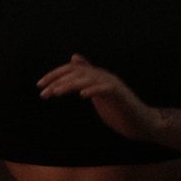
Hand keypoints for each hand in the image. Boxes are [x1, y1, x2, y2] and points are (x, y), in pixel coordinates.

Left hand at [37, 54, 157, 140]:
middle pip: (76, 72)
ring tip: (56, 92)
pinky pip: (105, 89)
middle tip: (42, 93)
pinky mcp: (120, 95)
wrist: (141, 123)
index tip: (40, 85)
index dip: (54, 74)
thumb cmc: (118, 109)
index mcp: (96, 76)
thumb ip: (86, 77)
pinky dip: (93, 90)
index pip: (71, 69)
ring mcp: (112, 85)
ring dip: (70, 85)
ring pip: (87, 79)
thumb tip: (74, 58)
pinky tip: (82, 95)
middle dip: (57, 81)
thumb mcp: (97, 91)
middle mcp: (103, 76)